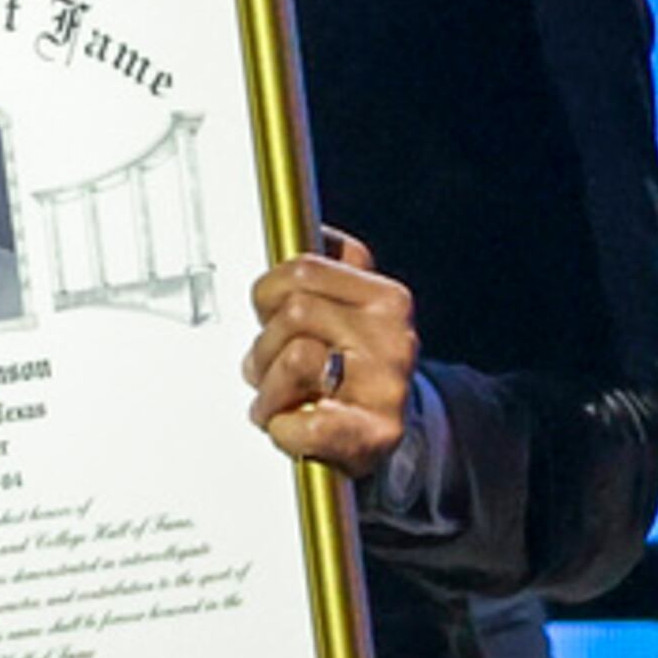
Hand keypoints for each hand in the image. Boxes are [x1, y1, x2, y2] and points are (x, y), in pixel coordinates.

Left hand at [245, 228, 419, 478]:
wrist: (388, 431)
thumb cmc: (353, 368)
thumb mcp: (346, 308)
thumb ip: (319, 271)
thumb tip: (286, 224)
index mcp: (386, 297)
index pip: (303, 269)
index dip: (268, 294)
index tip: (269, 313)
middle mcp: (394, 336)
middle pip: (294, 312)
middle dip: (263, 345)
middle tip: (263, 368)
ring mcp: (388, 386)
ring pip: (297, 359)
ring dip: (268, 390)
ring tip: (275, 401)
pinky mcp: (376, 433)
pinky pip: (306, 424)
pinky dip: (284, 430)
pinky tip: (290, 426)